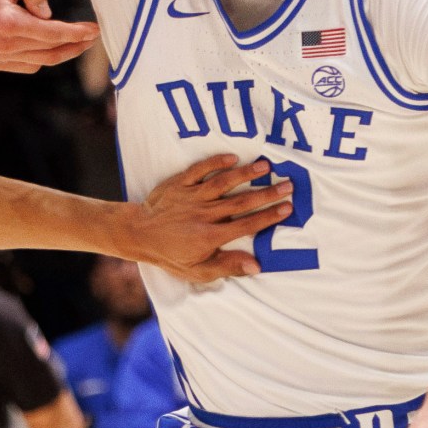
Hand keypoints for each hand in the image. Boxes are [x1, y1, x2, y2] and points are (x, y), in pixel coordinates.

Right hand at [0, 0, 100, 73]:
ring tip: (77, 41)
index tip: (93, 30)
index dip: (76, 33)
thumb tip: (48, 15)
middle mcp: (2, 45)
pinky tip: (52, 45)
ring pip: (41, 61)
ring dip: (62, 53)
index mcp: (7, 23)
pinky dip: (44, 57)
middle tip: (92, 36)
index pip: (52, 34)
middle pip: (50, 51)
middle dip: (75, 44)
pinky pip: (29, 65)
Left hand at [120, 154, 288, 284]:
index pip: (246, 225)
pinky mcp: (179, 183)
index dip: (268, 217)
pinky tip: (232, 157)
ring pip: (223, 183)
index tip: (287, 208)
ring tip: (265, 166)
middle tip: (288, 185)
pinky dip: (214, 162)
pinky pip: (199, 170)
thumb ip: (227, 267)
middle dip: (267, 194)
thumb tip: (256, 266)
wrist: (138, 234)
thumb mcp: (197, 270)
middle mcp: (203, 215)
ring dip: (245, 174)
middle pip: (241, 202)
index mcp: (210, 237)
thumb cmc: (171, 254)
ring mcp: (191, 197)